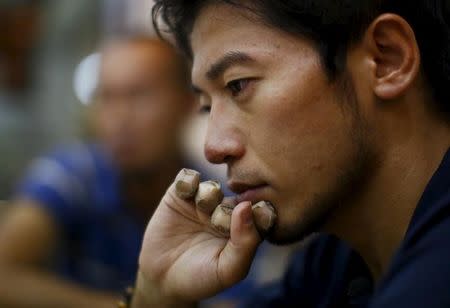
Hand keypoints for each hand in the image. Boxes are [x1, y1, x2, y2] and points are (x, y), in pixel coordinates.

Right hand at [137, 169, 262, 303]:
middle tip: (217, 222)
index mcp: (244, 231)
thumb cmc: (200, 279)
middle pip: (237, 197)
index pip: (261, 213)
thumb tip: (247, 206)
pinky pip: (188, 178)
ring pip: (213, 187)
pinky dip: (188, 180)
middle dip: (228, 208)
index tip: (252, 216)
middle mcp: (226, 213)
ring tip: (202, 207)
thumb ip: (245, 243)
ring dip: (209, 195)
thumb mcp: (228, 270)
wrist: (161, 280)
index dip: (259, 211)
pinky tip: (186, 193)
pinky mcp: (180, 195)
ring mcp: (202, 203)